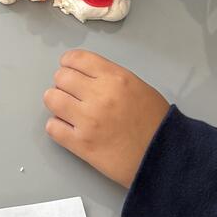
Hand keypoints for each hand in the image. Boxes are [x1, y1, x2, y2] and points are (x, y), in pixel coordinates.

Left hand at [44, 50, 168, 187]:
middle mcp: (98, 95)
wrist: (164, 158)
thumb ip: (111, 78)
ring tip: (68, 111)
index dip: (68, 63)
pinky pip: (52, 127)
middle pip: (61, 77)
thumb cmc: (156, 123)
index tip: (69, 69)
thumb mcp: (139, 87)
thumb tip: (86, 76)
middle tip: (72, 94)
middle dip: (63, 84)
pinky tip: (67, 128)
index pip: (76, 59)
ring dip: (57, 103)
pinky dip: (56, 126)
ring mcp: (87, 120)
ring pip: (52, 99)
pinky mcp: (81, 144)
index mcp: (115, 78)